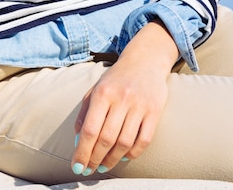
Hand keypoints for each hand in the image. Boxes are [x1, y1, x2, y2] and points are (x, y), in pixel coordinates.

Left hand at [71, 20, 178, 175]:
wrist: (144, 62)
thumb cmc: (115, 79)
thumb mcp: (94, 90)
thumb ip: (84, 113)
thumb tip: (77, 140)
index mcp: (101, 94)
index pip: (89, 130)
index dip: (82, 151)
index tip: (77, 166)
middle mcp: (120, 100)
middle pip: (106, 139)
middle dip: (95, 158)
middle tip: (89, 169)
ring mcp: (139, 106)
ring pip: (124, 142)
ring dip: (112, 159)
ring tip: (104, 166)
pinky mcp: (155, 111)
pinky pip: (144, 139)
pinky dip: (133, 153)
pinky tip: (124, 157)